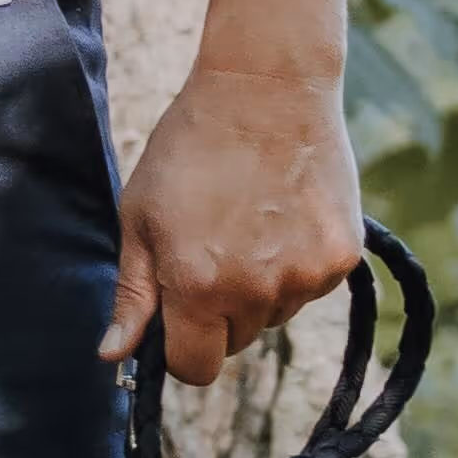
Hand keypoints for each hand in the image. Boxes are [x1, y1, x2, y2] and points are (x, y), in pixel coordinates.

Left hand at [104, 56, 362, 390]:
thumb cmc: (189, 150)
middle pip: (235, 341)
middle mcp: (257, 293)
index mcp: (198, 288)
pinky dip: (296, 265)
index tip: (178, 316)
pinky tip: (283, 214)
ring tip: (249, 222)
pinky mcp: (343, 258)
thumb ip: (132, 295)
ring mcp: (306, 277)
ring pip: (274, 314)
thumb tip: (114, 356)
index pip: (195, 368)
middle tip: (212, 247)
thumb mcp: (140, 217)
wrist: (266, 88)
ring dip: (259, 288)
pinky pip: (311, 288)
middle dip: (218, 312)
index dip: (181, 348)